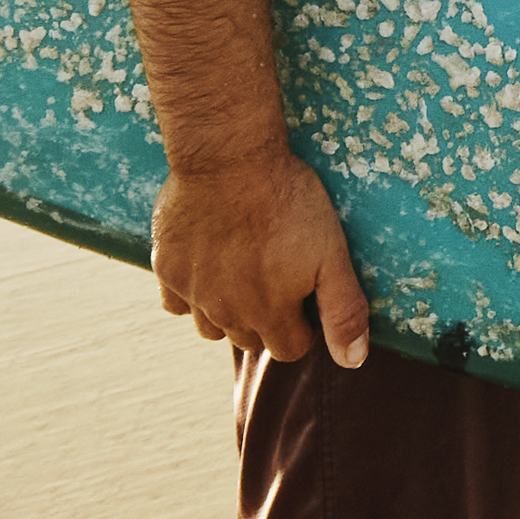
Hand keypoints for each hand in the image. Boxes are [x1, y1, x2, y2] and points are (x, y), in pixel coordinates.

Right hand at [150, 138, 371, 367]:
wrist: (228, 158)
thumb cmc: (287, 201)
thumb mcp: (331, 253)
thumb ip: (343, 310)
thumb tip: (353, 360)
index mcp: (268, 313)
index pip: (290, 349)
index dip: (303, 327)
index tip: (306, 297)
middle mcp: (226, 313)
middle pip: (250, 339)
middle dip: (267, 320)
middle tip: (277, 277)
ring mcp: (193, 292)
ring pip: (211, 327)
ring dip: (229, 311)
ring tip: (243, 272)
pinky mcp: (166, 269)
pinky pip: (175, 303)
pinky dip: (191, 295)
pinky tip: (207, 266)